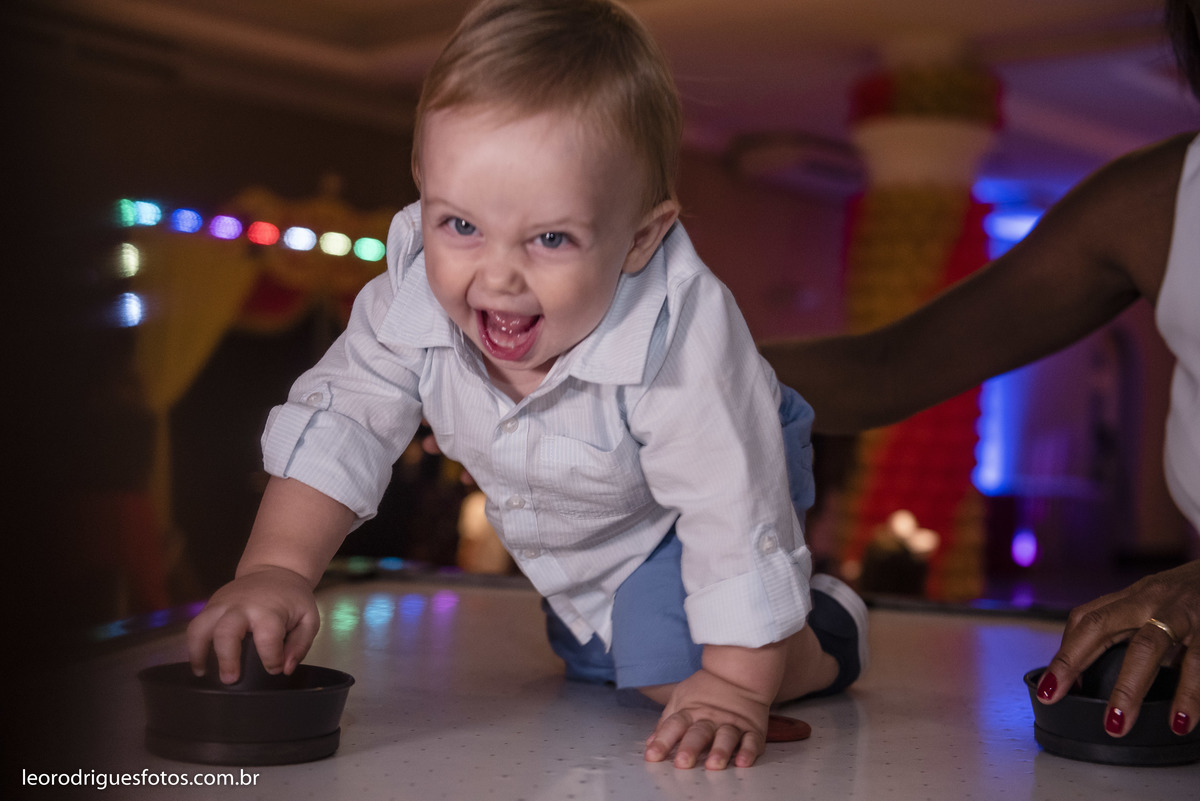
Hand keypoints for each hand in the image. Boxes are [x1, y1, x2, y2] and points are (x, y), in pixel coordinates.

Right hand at [186, 566, 319, 683]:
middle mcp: (241, 606)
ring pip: (200, 628)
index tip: (275, 668)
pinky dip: (192, 646)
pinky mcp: (210, 605)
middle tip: (231, 680)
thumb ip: (301, 644)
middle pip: (226, 632)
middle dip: (227, 659)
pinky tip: (199, 663)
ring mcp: (221, 605)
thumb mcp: (308, 617)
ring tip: (203, 673)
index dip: (271, 659)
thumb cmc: (292, 598)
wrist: (274, 569)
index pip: (268, 639)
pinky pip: (194, 626)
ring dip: (198, 653)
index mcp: (269, 610)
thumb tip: (285, 668)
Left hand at [644, 667, 771, 769]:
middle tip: (683, 762)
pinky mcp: (752, 729)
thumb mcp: (681, 697)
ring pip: (726, 737)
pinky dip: (748, 751)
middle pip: (699, 733)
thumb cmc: (707, 689)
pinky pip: (751, 740)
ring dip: (720, 751)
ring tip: (714, 765)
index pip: (673, 725)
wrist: (740, 672)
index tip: (652, 756)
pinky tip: (743, 762)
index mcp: (690, 712)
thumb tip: (651, 743)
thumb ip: (666, 722)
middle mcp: (710, 719)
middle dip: (690, 748)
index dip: (663, 741)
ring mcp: (732, 723)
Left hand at [1036, 560, 1199, 736]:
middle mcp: (1152, 600)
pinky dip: (1191, 694)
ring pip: (1149, 646)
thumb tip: (1092, 677)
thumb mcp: (1156, 604)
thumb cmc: (1195, 593)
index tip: (1049, 689)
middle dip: (1076, 662)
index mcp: (1134, 598)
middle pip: (1102, 626)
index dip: (1064, 653)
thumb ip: (1129, 632)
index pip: (1085, 619)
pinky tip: (1182, 720)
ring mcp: (1183, 612)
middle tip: (1057, 696)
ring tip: (1120, 723)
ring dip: (1132, 687)